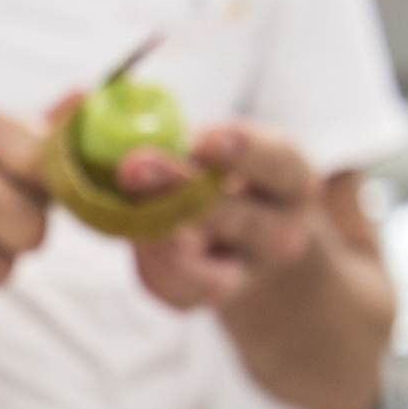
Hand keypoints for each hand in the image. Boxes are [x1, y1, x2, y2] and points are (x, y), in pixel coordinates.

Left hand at [117, 122, 319, 309]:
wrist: (253, 250)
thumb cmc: (232, 178)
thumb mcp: (232, 151)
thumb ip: (193, 140)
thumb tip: (114, 109)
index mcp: (292, 179)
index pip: (277, 162)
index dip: (241, 150)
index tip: (205, 139)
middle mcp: (283, 233)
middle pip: (232, 215)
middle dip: (178, 190)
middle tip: (132, 166)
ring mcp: (246, 275)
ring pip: (199, 267)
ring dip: (151, 234)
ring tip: (120, 207)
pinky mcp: (205, 299)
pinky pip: (171, 287)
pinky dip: (147, 263)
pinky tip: (130, 237)